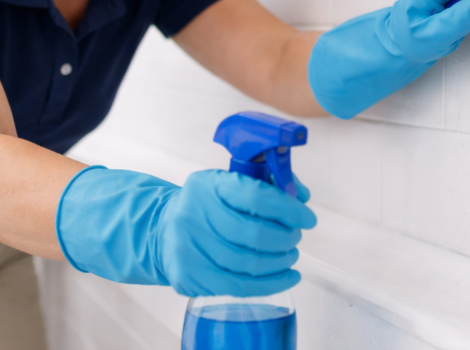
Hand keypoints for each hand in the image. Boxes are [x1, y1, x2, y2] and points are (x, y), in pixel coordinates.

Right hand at [56, 167, 316, 297]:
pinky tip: (287, 277)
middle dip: (285, 238)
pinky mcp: (188, 273)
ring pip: (248, 263)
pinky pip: (238, 286)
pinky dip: (270, 284)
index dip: (287, 209)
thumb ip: (267, 183)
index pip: (254, 195)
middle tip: (296, 238)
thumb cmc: (207, 205)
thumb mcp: (229, 184)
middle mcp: (194, 213)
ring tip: (290, 256)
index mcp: (208, 185)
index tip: (307, 218)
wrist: (162, 228)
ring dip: (280, 262)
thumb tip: (301, 196)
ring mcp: (188, 246)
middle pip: (253, 234)